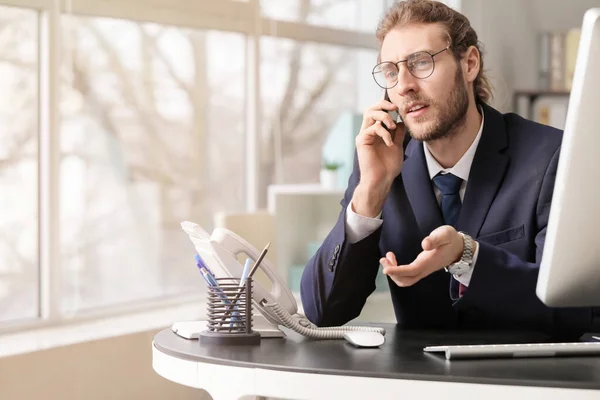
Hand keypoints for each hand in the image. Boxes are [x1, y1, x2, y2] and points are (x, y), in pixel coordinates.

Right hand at [352, 96, 405, 216]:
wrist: (381, 180)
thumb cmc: (388, 166)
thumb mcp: (398, 146)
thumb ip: (398, 134)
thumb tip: (401, 122)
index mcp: (375, 132)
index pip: (377, 111)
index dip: (385, 104)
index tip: (397, 105)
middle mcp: (367, 131)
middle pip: (370, 108)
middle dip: (383, 104)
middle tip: (395, 107)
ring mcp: (364, 135)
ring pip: (369, 113)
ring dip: (384, 117)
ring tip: (393, 127)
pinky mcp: (362, 140)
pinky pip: (373, 128)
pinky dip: (384, 133)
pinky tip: (390, 143)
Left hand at [380, 226, 467, 286]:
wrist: (459, 248)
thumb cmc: (450, 239)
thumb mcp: (444, 234)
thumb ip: (435, 239)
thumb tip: (424, 244)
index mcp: (428, 262)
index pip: (411, 271)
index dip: (397, 271)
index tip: (386, 269)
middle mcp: (425, 269)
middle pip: (406, 280)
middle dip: (393, 273)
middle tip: (384, 259)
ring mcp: (423, 271)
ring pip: (405, 279)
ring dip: (394, 272)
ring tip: (386, 258)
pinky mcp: (421, 269)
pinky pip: (407, 275)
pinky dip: (397, 270)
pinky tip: (393, 258)